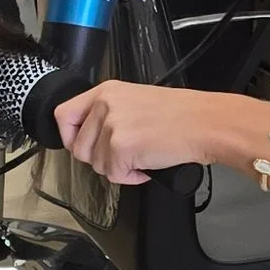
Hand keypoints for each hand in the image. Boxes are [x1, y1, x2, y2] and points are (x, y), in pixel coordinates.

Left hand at [54, 79, 221, 185]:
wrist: (205, 123)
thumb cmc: (181, 115)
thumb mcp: (135, 100)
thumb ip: (108, 114)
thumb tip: (88, 138)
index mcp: (106, 92)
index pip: (63, 115)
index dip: (69, 136)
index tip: (82, 144)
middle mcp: (104, 106)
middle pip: (79, 148)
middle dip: (101, 158)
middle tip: (126, 153)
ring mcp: (111, 126)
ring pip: (97, 165)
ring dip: (119, 168)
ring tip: (143, 155)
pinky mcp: (120, 148)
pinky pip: (114, 176)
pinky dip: (131, 177)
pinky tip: (148, 164)